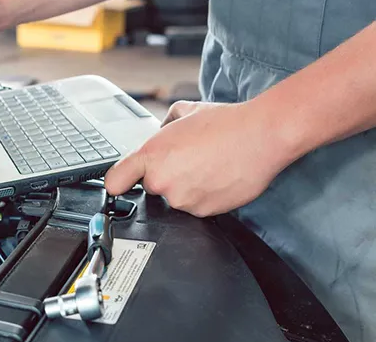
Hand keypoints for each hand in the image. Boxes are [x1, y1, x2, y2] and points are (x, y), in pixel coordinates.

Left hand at [104, 101, 294, 216]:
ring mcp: (183, 199)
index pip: (114, 182)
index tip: (120, 184)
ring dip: (186, 187)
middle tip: (188, 160)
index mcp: (151, 155)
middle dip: (165, 176)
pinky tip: (217, 177)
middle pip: (151, 188)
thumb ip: (163, 125)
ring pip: (175, 198)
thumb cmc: (227, 123)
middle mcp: (162, 181)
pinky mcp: (203, 212)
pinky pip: (196, 207)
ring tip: (208, 166)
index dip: (118, 183)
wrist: (263, 136)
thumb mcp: (184, 112)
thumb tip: (159, 133)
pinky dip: (204, 196)